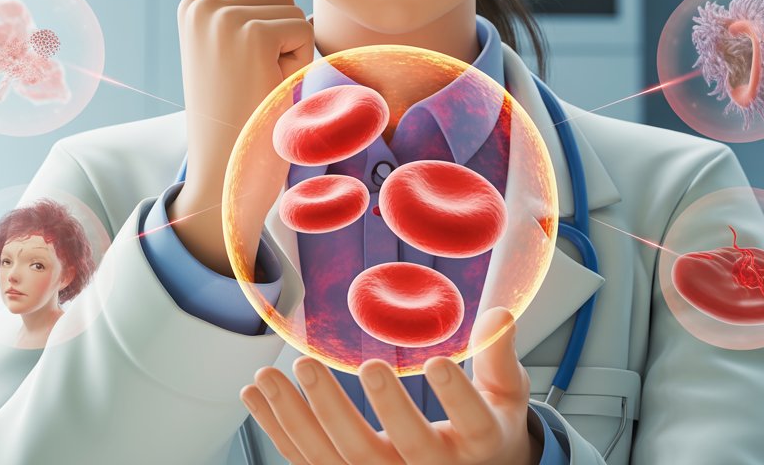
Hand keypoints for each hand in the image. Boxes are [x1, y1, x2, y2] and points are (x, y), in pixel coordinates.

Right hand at [172, 0, 314, 273]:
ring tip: (263, 90)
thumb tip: (294, 16)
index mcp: (198, 11)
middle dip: (288, 40)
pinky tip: (267, 89)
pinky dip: (296, 63)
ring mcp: (221, 15)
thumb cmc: (240, 129)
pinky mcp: (243, 30)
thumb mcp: (240, 68)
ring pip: (294, 14)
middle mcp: (203, 6)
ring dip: (294, 55)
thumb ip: (255, 30)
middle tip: (260, 86)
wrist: (222, 178)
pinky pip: (300, 32)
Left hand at [241, 307, 542, 464]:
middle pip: (397, 449)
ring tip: (275, 372)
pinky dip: (278, 428)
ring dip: (301, 415)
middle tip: (352, 364)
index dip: (457, 398)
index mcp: (478, 447)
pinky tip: (256, 393)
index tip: (440, 363)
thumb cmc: (488, 429)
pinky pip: (308, 459)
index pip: (473, 424)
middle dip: (370, 408)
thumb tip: (501, 313)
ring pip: (339, 457)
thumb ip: (499, 359)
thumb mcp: (506, 398)